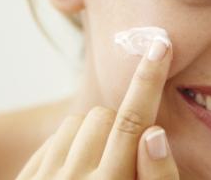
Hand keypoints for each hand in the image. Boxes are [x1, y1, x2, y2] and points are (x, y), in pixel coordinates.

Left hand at [15, 38, 178, 179]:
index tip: (159, 44)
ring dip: (92, 136)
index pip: (135, 122)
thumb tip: (154, 133)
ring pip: (75, 122)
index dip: (149, 81)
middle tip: (123, 160)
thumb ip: (157, 175)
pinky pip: (51, 139)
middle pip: (103, 116)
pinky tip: (76, 175)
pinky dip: (69, 147)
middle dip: (118, 127)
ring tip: (99, 169)